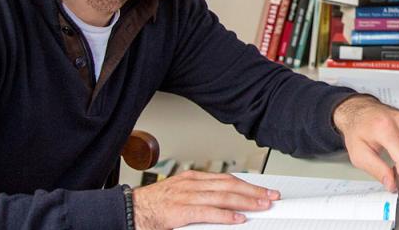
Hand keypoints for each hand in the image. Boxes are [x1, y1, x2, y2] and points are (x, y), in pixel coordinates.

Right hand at [132, 170, 279, 228]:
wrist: (127, 211)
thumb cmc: (153, 207)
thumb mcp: (180, 195)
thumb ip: (202, 198)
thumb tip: (228, 207)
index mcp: (192, 179)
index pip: (227, 179)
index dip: (248, 185)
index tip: (263, 190)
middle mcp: (191, 184)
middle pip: (230, 185)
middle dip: (253, 192)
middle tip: (271, 197)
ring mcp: (186, 197)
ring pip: (223, 197)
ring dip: (246, 202)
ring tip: (262, 206)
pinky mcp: (180, 211)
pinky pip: (208, 213)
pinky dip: (225, 216)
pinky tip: (238, 219)